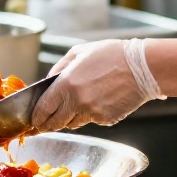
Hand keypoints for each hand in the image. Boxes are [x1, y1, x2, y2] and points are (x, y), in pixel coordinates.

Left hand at [31, 40, 151, 130]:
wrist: (143, 67)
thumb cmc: (112, 55)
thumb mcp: (79, 52)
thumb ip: (59, 69)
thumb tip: (47, 83)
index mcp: (67, 85)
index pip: (43, 109)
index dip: (36, 117)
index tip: (34, 120)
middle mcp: (78, 102)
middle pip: (55, 123)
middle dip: (48, 124)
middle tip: (45, 123)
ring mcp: (93, 114)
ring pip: (73, 123)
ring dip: (69, 118)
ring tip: (77, 103)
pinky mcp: (106, 120)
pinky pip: (91, 121)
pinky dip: (90, 114)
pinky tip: (98, 100)